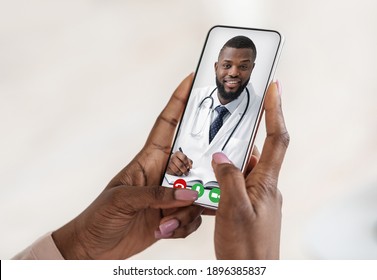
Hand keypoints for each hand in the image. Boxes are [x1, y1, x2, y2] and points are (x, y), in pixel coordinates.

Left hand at [52, 74, 203, 258]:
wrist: (94, 247)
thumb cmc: (100, 216)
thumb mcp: (123, 199)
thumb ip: (157, 195)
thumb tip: (189, 194)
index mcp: (149, 159)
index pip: (167, 123)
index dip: (179, 100)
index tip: (193, 79)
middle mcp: (164, 173)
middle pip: (196, 158)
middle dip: (206, 166)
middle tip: (211, 177)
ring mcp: (170, 193)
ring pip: (199, 191)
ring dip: (189, 209)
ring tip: (166, 221)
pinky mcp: (173, 214)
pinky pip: (193, 216)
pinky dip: (184, 226)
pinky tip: (165, 231)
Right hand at [166, 151, 192, 175]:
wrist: (169, 159)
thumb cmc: (178, 158)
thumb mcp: (184, 157)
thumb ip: (188, 161)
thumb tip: (190, 166)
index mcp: (177, 153)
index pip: (183, 158)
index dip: (187, 163)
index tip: (189, 167)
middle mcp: (172, 157)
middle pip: (180, 165)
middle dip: (185, 170)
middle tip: (186, 172)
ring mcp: (169, 163)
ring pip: (176, 170)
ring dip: (181, 173)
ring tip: (182, 173)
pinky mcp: (167, 168)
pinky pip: (172, 173)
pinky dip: (176, 174)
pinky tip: (178, 173)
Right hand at [212, 81, 288, 258]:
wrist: (249, 273)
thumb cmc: (246, 247)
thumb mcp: (233, 209)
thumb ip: (228, 178)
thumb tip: (221, 156)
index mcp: (265, 182)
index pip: (277, 139)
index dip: (276, 111)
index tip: (274, 87)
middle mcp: (263, 186)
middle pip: (255, 151)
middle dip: (239, 137)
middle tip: (221, 124)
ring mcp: (256, 196)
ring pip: (242, 168)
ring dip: (226, 161)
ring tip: (206, 156)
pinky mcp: (247, 206)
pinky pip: (236, 183)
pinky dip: (222, 178)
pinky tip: (207, 182)